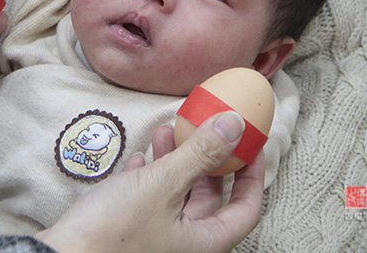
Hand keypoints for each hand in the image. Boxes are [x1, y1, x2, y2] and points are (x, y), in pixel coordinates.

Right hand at [35, 111, 263, 252]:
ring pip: (177, 196)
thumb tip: (236, 125)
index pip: (246, 209)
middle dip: (206, 158)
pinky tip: (139, 159)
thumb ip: (202, 153)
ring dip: (175, 161)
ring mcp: (157, 241)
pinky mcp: (130, 236)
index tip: (250, 145)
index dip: (251, 175)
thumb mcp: (163, 184)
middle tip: (203, 128)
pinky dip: (149, 178)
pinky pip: (150, 203)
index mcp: (204, 241)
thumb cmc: (115, 231)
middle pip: (209, 198)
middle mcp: (185, 245)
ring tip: (167, 131)